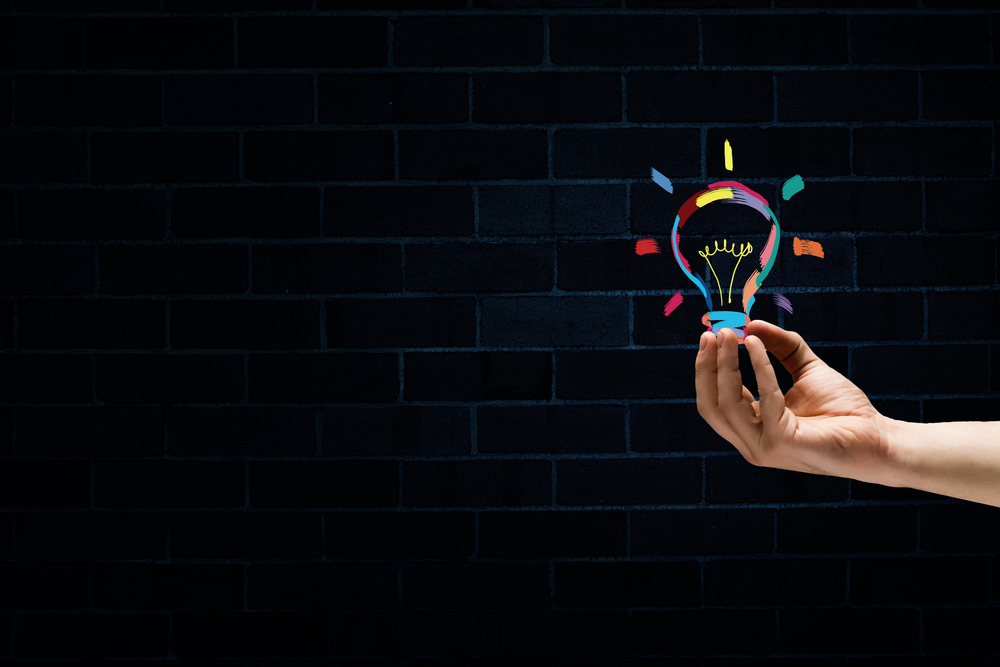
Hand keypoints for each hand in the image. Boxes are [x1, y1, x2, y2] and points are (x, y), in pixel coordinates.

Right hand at [695, 320, 894, 484]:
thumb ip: (780, 347)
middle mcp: (750, 443)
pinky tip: (756, 345)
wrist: (877, 438)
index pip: (714, 400)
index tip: (711, 335)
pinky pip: (763, 398)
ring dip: (724, 365)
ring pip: (725, 403)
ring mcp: (763, 446)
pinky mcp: (781, 442)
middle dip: (706, 366)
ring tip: (730, 334)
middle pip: (709, 404)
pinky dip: (758, 367)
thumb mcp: (805, 370)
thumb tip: (752, 324)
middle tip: (713, 333)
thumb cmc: (843, 410)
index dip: (708, 367)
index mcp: (751, 429)